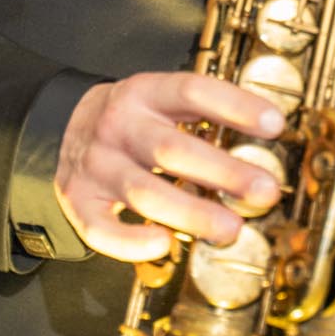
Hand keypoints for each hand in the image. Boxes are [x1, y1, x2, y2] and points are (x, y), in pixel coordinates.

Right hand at [54, 71, 284, 261]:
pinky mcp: (79, 201)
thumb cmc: (130, 119)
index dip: (235, 106)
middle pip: (171, 149)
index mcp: (144, 92)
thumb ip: (202, 113)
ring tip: (231, 229)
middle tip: (264, 191)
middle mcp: (118, 125)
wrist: (60, 126)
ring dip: (192, 214)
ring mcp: (96, 165)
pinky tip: (164, 245)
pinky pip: (103, 229)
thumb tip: (267, 136)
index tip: (274, 125)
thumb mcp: (160, 98)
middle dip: (223, 173)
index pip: (191, 90)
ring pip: (145, 192)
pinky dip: (133, 243)